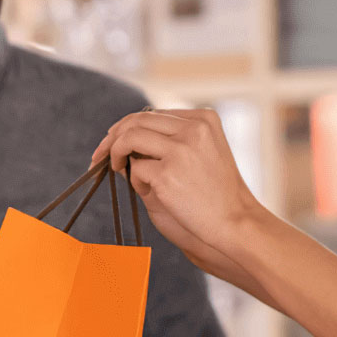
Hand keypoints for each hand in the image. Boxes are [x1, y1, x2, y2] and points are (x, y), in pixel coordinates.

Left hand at [90, 109, 269, 261]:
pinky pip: (136, 169)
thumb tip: (124, 139)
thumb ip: (171, 142)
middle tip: (100, 154)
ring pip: (129, 138)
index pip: (154, 114)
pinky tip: (149, 192)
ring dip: (114, 153)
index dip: (128, 126)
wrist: (236, 222)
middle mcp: (193, 128)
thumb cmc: (218, 194)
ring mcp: (181, 150)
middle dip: (112, 136)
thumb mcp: (202, 154)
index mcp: (204, 118)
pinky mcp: (168, 174)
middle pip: (137, 120)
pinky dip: (136, 181)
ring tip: (115, 169)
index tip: (113, 139)